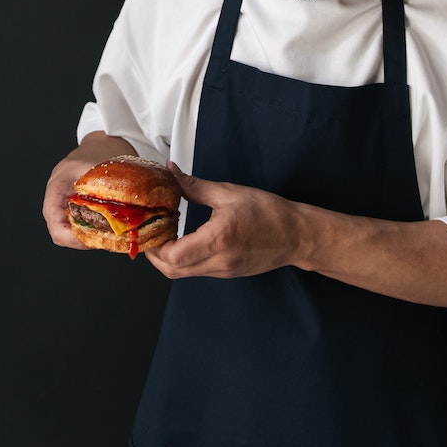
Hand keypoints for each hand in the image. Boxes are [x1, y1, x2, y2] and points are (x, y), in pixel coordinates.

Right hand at [42, 131, 136, 248]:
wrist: (106, 138)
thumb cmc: (101, 148)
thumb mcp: (101, 169)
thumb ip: (102, 192)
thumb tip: (115, 217)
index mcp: (57, 188)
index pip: (55, 226)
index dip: (72, 238)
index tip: (93, 239)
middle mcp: (58, 197)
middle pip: (62, 231)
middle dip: (83, 238)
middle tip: (106, 238)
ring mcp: (66, 200)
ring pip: (71, 229)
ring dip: (89, 234)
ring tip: (109, 232)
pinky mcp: (77, 202)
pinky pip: (80, 221)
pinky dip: (93, 226)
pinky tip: (109, 224)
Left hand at [145, 164, 301, 277]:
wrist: (296, 235)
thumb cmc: (268, 213)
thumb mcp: (229, 192)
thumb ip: (195, 186)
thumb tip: (173, 173)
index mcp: (218, 240)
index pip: (174, 256)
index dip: (155, 246)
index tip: (151, 228)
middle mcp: (219, 261)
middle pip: (173, 271)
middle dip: (155, 255)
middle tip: (152, 234)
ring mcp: (223, 271)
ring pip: (184, 273)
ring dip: (169, 258)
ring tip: (166, 234)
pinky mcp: (228, 273)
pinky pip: (198, 270)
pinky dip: (185, 259)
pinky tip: (185, 241)